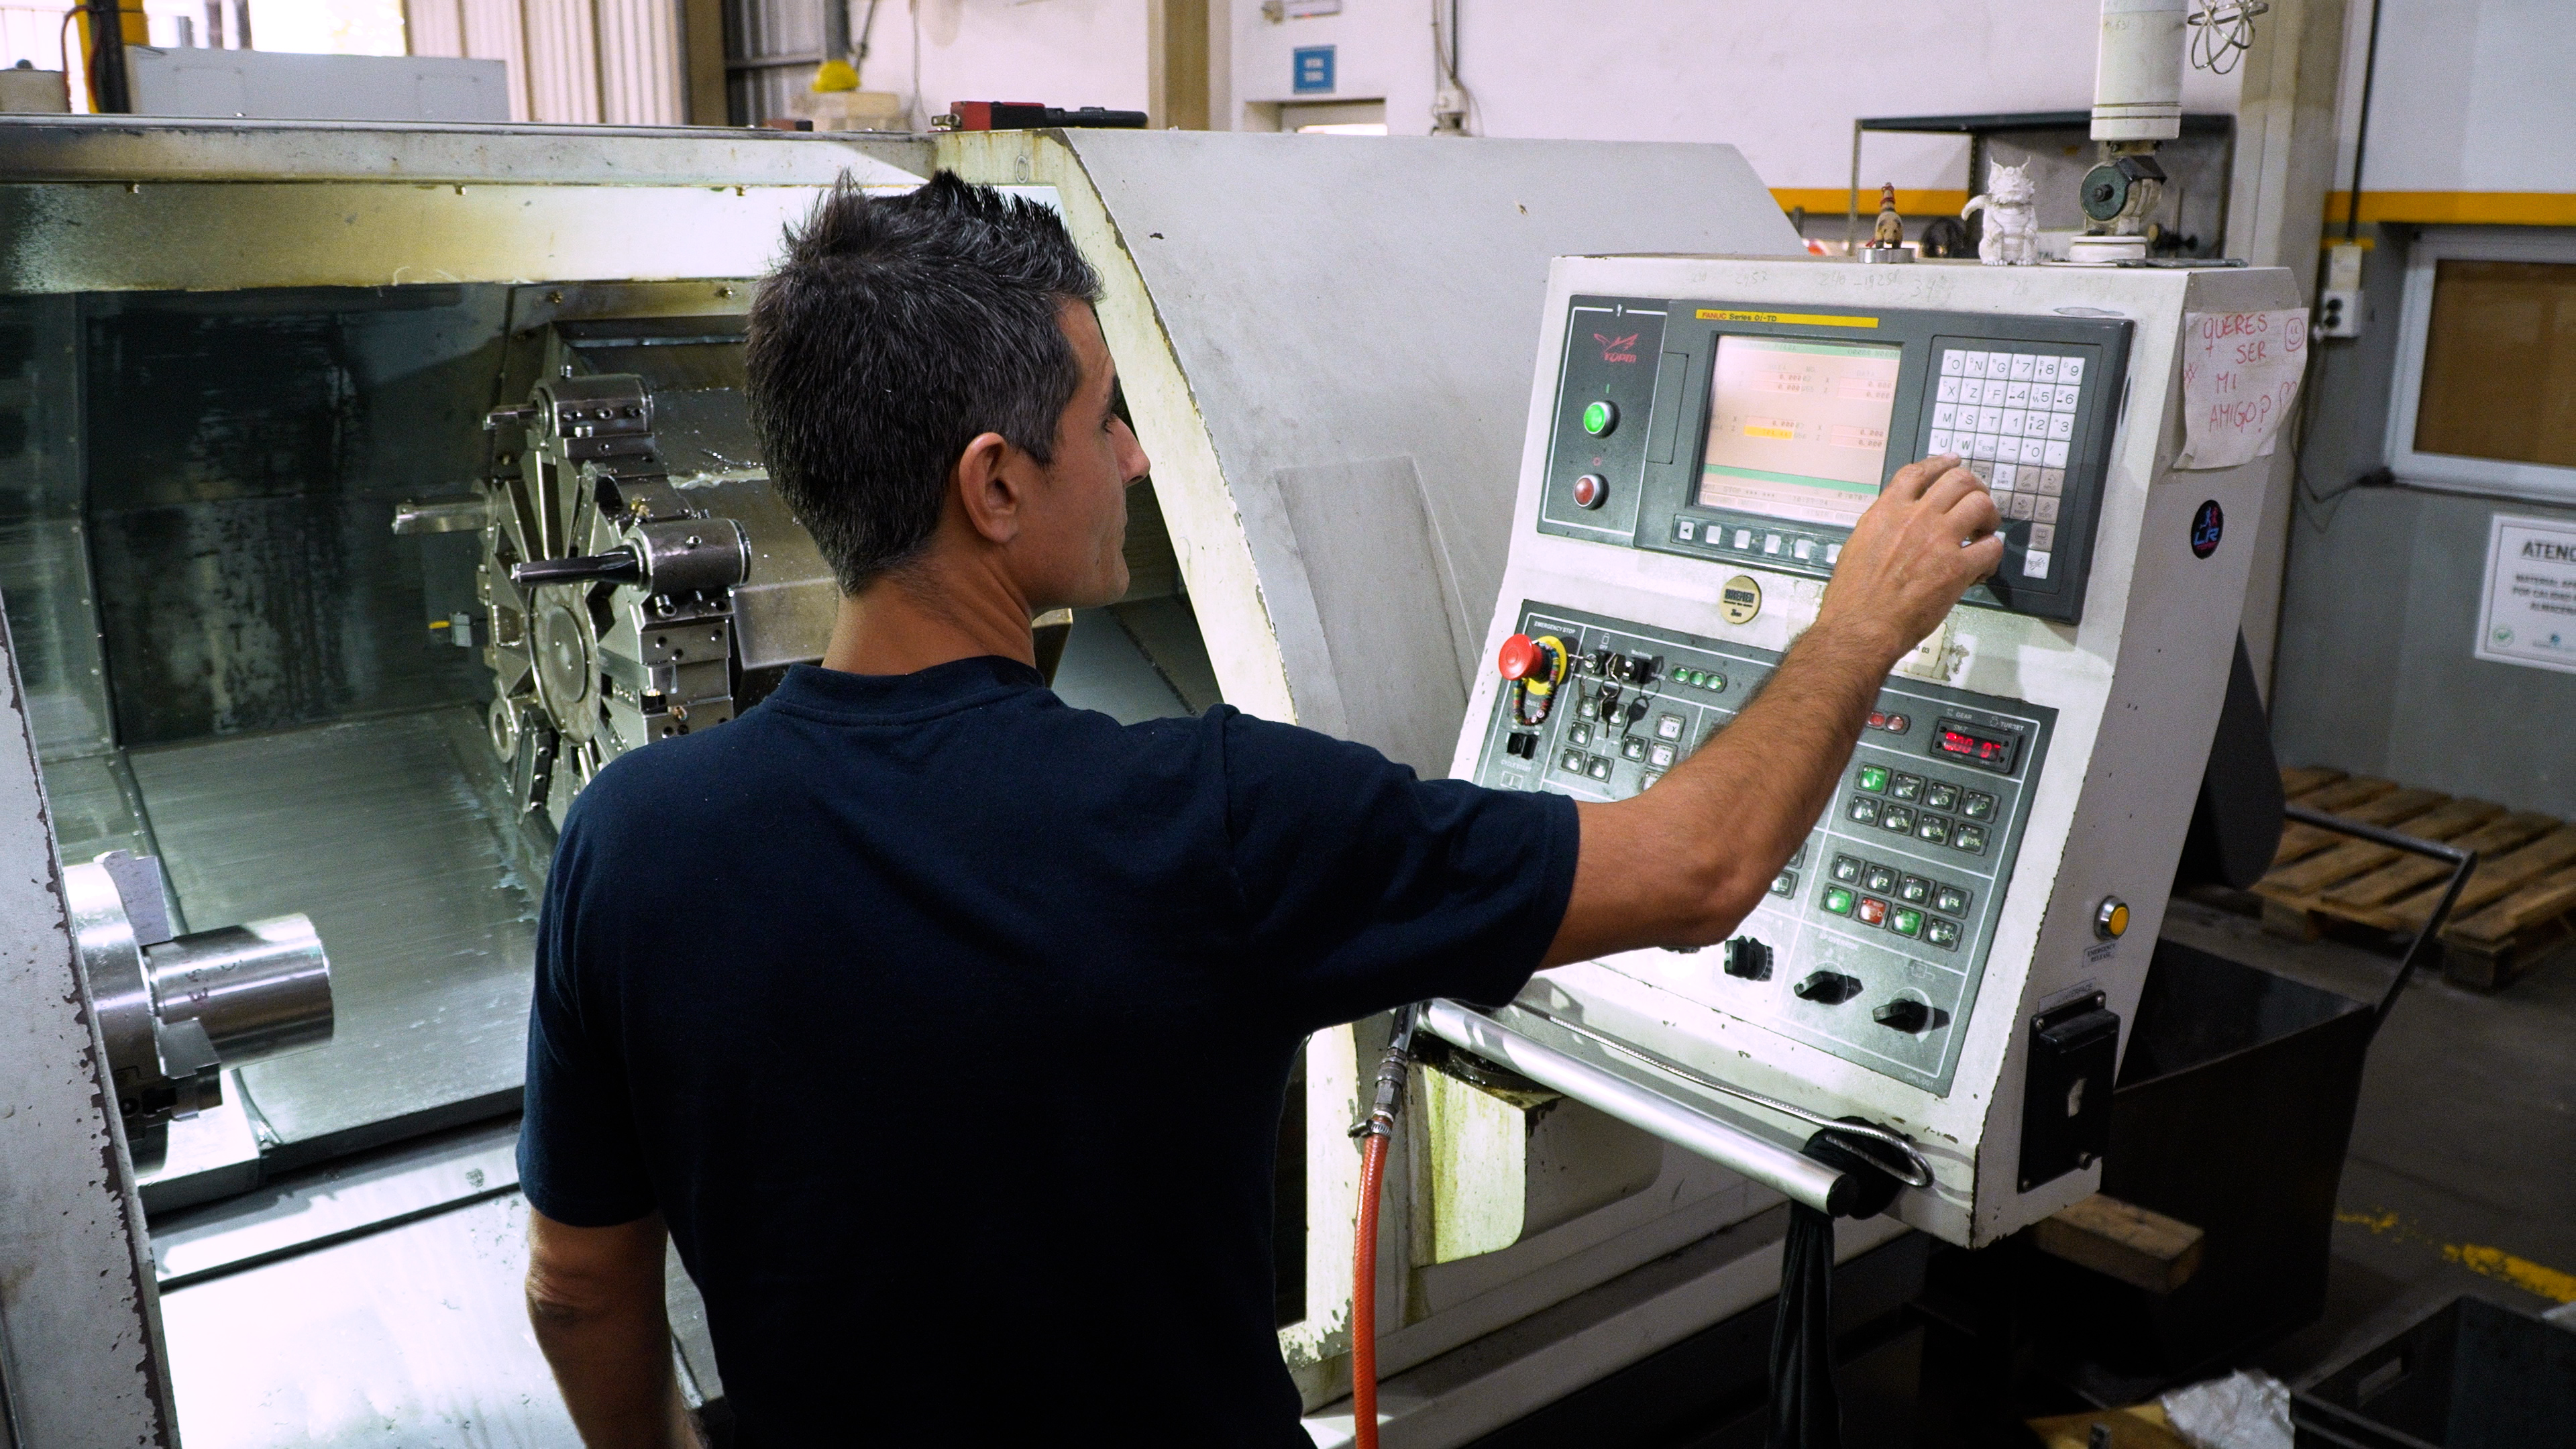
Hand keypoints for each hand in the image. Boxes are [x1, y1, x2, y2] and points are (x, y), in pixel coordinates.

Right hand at [1814, 455, 2002, 666]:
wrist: (1859, 627)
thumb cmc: (1853, 597)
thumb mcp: (1857, 546)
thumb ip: (1882, 527)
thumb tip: (1896, 525)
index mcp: (1886, 512)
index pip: (1918, 473)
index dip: (1940, 463)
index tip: (1952, 462)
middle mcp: (1914, 518)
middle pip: (1958, 480)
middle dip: (1975, 488)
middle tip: (1978, 502)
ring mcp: (1937, 540)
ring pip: (1981, 504)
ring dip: (1989, 516)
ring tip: (1984, 532)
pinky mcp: (1956, 568)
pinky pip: (1991, 547)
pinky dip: (1992, 554)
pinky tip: (1982, 567)